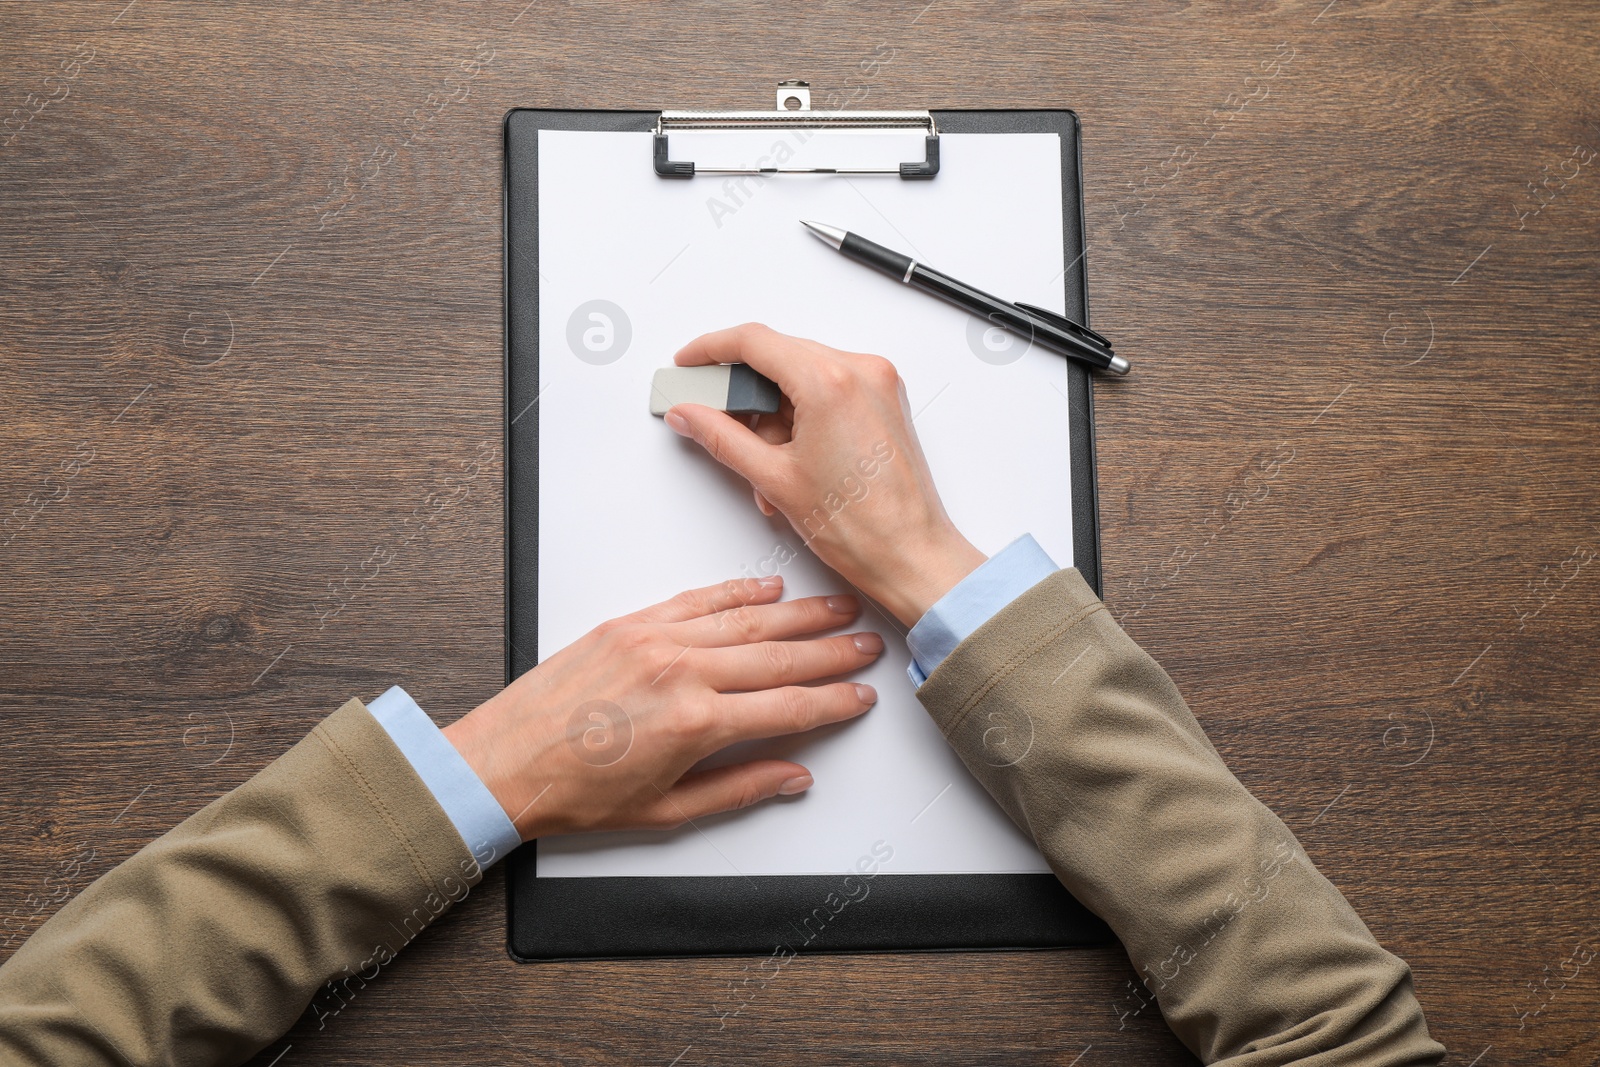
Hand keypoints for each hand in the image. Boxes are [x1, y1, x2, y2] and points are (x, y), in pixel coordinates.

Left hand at [442, 575, 880, 840]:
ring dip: (798, 614)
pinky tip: (768, 589)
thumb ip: (739, 789)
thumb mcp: (666, 811)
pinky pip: (697, 600)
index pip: (788, 707)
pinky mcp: (629, 623)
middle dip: (831, 651)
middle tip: (867, 643)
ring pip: (745, 620)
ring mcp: (654, 640)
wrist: (504, 763)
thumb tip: (791, 776)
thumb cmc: (574, 791)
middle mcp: (680, 672)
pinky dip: (736, 592)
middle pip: (778, 657)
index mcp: (695, 724)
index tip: (861, 696)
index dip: (834, 701)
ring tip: (836, 608)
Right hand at [663, 323, 984, 627]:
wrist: (912, 555)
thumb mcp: (773, 478)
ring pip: (801, 377)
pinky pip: (828, 391)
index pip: (754, 341)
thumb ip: (721, 437)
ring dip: (772, 414)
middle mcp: (861, 372)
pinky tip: (789, 458)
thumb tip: (690, 414)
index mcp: (830, 382)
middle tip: (712, 416)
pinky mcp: (884, 402)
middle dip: (742, 392)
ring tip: (764, 464)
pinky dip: (800, 417)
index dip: (711, 349)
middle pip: (779, 356)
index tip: (690, 362)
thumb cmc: (863, 527)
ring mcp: (878, 384)